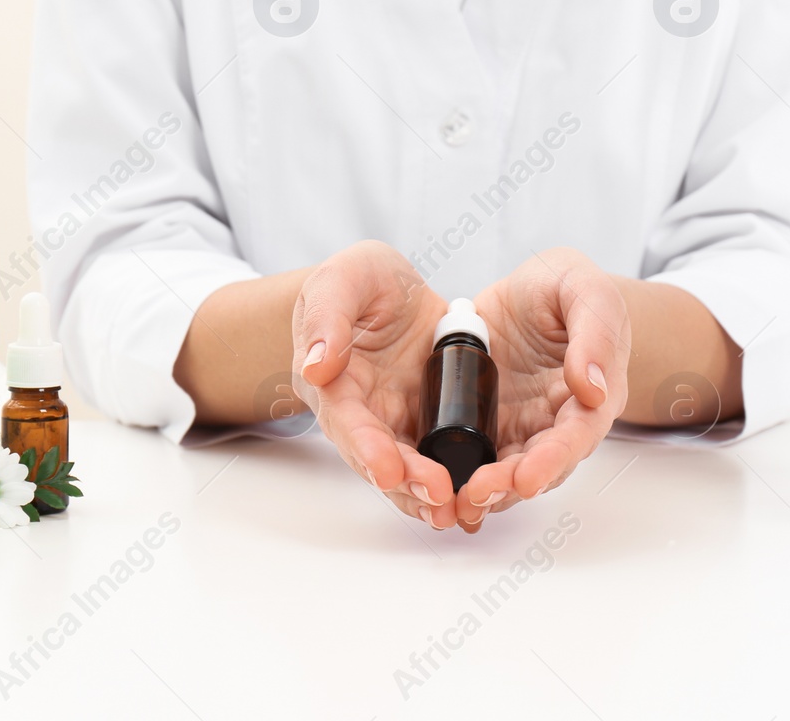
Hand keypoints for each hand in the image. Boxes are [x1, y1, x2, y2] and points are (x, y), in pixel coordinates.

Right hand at [291, 241, 458, 527]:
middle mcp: (361, 413)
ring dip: (427, 494)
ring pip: (407, 469)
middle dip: (405, 481)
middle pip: (378, 457)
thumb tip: (317, 365)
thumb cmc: (357, 282)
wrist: (385, 291)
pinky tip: (472, 500)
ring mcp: (395, 423)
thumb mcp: (344, 279)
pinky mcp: (426, 424)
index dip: (364, 446)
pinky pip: (438, 459)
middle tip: (438, 495)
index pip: (345, 420)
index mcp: (333, 380)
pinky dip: (453, 481)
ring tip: (456, 509)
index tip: (385, 469)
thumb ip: (328, 314)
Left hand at [455, 248, 629, 531]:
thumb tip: (592, 387)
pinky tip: (439, 487)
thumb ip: (595, 331)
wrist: (530, 290)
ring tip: (456, 499)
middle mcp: (560, 420)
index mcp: (594, 393)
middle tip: (477, 492)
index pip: (579, 434)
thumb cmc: (564, 287)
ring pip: (509, 470)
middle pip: (542, 464)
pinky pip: (477, 456)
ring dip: (486, 490)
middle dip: (511, 484)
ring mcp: (524, 426)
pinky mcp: (490, 424)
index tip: (528, 478)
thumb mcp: (584, 289)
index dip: (554, 459)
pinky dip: (461, 474)